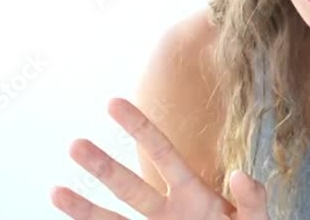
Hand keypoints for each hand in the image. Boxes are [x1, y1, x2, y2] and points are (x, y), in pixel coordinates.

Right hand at [51, 98, 268, 219]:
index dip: (139, 128)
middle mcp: (166, 213)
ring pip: (112, 219)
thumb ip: (253, 200)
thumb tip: (240, 174)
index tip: (113, 101)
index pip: (161, 154)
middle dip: (102, 165)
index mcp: (192, 194)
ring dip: (84, 207)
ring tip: (56, 190)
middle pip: (127, 185)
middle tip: (75, 144)